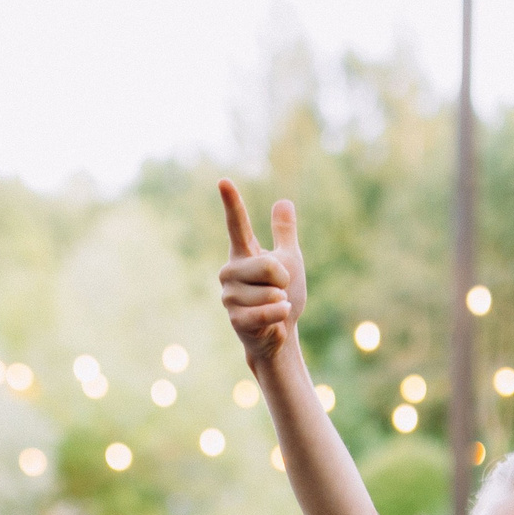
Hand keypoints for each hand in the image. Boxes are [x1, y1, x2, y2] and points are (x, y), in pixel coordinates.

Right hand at [217, 179, 304, 362]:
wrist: (280, 333)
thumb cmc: (282, 295)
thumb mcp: (289, 260)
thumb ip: (284, 233)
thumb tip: (283, 201)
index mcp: (243, 254)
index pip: (237, 224)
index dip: (232, 203)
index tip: (223, 180)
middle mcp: (230, 272)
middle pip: (265, 264)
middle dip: (282, 278)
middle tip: (280, 290)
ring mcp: (229, 296)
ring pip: (268, 290)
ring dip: (281, 299)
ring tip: (274, 305)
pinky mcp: (235, 319)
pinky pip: (266, 311)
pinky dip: (278, 314)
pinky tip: (277, 319)